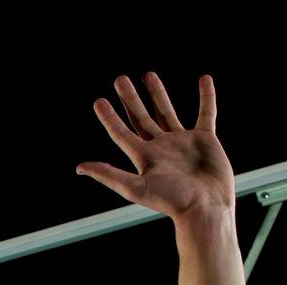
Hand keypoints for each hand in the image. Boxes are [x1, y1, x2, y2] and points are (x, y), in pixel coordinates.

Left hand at [77, 73, 233, 222]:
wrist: (206, 207)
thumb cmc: (172, 200)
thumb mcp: (135, 187)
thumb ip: (109, 175)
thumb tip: (80, 168)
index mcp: (143, 157)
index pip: (120, 133)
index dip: (109, 117)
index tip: (99, 101)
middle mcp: (160, 147)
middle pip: (140, 118)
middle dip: (130, 99)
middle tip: (120, 79)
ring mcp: (182, 142)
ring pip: (167, 112)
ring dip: (158, 94)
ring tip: (148, 75)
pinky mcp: (205, 139)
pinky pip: (206, 113)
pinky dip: (207, 96)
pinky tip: (204, 79)